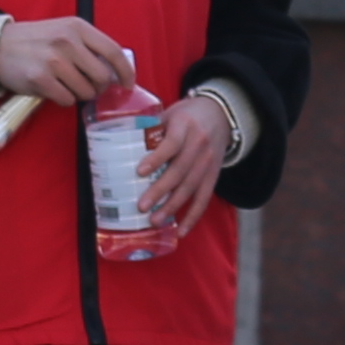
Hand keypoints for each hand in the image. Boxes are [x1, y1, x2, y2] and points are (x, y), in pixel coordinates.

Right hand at [0, 16, 135, 108]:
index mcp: (77, 27)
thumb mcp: (64, 31)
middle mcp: (68, 41)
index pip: (113, 51)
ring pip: (86, 92)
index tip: (128, 84)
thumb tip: (115, 71)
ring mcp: (54, 61)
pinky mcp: (41, 79)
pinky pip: (67, 100)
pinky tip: (52, 89)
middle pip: (102, 77)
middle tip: (87, 86)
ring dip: (79, 94)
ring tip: (64, 84)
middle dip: (98, 87)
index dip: (126, 72)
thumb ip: (88, 46)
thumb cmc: (36, 41)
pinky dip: (63, 99)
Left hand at [137, 92, 233, 230]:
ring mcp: (208, 162)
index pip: (172, 144)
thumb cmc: (188, 115)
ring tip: (155, 220)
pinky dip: (193, 216)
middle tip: (142, 206)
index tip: (139, 172)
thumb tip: (123, 149)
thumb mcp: (171, 113)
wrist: (221, 114)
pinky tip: (180, 230)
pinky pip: (204, 199)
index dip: (157, 158)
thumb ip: (153, 129)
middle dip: (160, 190)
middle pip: (180, 171)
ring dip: (172, 207)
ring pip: (191, 188)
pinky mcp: (213, 175)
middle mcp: (199, 145)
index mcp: (185, 126)